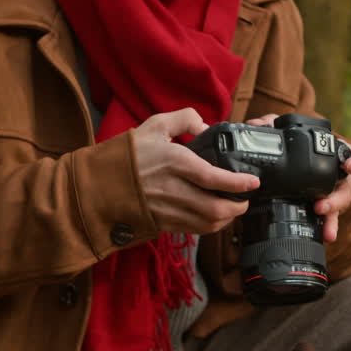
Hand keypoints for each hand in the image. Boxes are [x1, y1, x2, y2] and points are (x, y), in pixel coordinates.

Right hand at [132, 108, 259, 234]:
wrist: (98, 185)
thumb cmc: (127, 155)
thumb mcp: (154, 126)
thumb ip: (184, 119)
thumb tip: (204, 125)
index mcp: (174, 163)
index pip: (214, 178)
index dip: (238, 183)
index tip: (253, 182)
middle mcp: (173, 189)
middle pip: (215, 208)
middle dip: (238, 207)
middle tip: (245, 198)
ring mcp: (168, 209)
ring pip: (207, 224)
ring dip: (226, 218)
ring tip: (233, 207)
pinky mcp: (163, 223)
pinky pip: (195, 230)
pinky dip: (210, 226)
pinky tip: (214, 216)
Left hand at [249, 114, 350, 244]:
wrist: (288, 166)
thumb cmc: (295, 146)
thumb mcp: (285, 132)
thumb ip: (272, 124)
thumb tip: (256, 124)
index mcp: (338, 158)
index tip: (348, 164)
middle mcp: (339, 178)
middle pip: (348, 190)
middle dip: (337, 199)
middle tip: (321, 205)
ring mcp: (332, 195)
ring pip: (338, 207)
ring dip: (331, 216)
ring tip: (324, 226)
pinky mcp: (322, 208)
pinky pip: (327, 220)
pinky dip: (327, 228)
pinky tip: (326, 237)